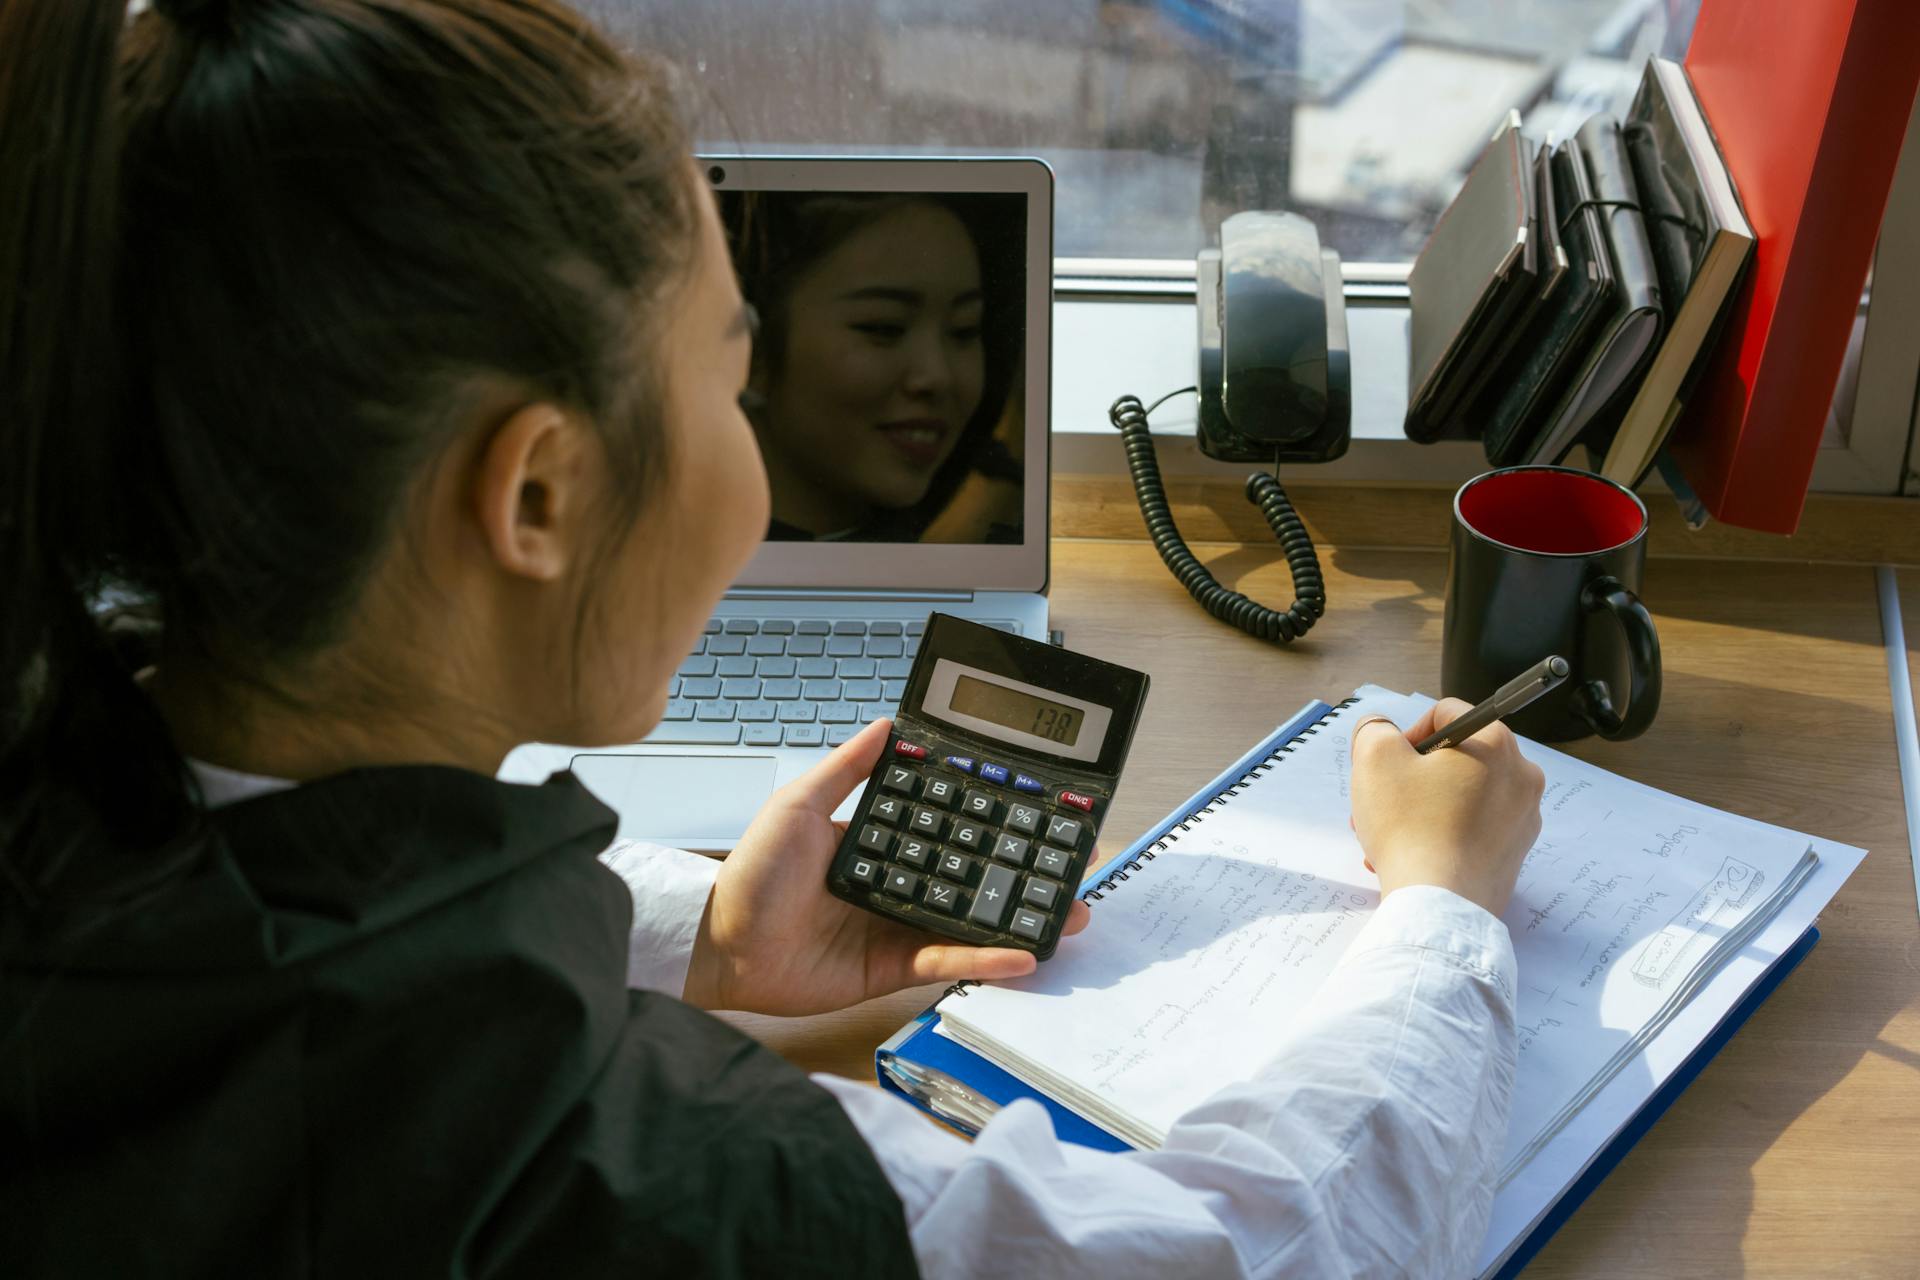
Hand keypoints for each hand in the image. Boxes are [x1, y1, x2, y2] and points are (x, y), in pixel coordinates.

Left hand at [683, 718, 1091, 1015]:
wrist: (720, 944)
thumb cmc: (749, 874)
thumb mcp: (798, 804)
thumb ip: (846, 769)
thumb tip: (886, 725)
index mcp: (878, 843)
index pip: (944, 828)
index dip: (985, 821)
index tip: (1030, 811)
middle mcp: (895, 884)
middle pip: (970, 876)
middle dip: (1021, 873)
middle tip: (1070, 866)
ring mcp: (896, 928)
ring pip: (970, 921)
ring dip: (1018, 918)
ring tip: (1067, 914)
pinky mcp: (892, 969)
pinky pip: (946, 962)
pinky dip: (985, 958)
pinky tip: (1022, 953)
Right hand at [1350, 699, 1545, 915]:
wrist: (1438, 905)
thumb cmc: (1410, 827)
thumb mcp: (1374, 759)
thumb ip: (1375, 730)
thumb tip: (1380, 731)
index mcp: (1496, 743)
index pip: (1446, 714)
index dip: (1407, 735)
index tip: (1388, 765)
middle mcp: (1521, 776)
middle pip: (1454, 759)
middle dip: (1411, 778)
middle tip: (1382, 802)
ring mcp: (1523, 819)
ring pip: (1459, 797)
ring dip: (1420, 808)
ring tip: (1389, 835)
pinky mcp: (1514, 855)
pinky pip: (1472, 830)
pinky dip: (1441, 835)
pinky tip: (1412, 855)